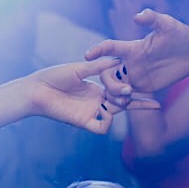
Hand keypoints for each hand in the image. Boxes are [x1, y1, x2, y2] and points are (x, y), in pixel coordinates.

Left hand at [25, 58, 158, 134]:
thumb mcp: (80, 68)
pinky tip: (105, 109)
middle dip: (138, 102)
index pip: (123, 91)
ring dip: (121, 106)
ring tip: (121, 96)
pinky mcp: (83, 122)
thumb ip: (99, 66)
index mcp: (98, 88)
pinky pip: (102, 127)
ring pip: (116, 115)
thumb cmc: (54, 76)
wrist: (37, 89)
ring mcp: (91, 112)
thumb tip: (119, 59)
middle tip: (144, 96)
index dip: (138, 92)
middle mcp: (97, 101)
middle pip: (125, 104)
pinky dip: (107, 121)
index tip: (152, 90)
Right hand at [86, 10, 188, 95]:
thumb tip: (138, 16)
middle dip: (110, 84)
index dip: (98, 51)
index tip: (87, 55)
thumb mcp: (167, 24)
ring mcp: (135, 76)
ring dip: (116, 96)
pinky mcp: (144, 87)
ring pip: (115, 88)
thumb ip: (152, 18)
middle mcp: (129, 62)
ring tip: (127, 101)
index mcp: (131, 48)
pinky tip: (133, 106)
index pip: (109, 48)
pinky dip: (127, 103)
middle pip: (107, 74)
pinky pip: (129, 97)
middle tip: (126, 91)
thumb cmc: (180, 34)